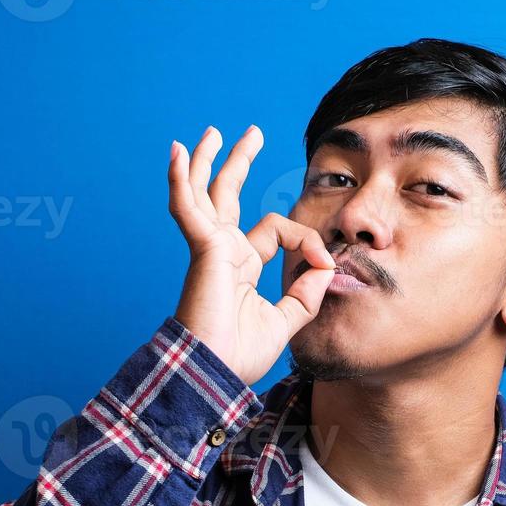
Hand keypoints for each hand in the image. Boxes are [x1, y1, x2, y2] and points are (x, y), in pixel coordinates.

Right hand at [168, 124, 336, 385]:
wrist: (213, 372)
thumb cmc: (239, 355)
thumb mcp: (285, 322)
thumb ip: (305, 295)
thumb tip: (327, 267)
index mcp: (240, 267)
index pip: (275, 232)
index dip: (305, 241)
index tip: (325, 263)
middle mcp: (223, 252)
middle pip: (228, 196)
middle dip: (237, 164)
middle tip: (249, 134)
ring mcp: (209, 248)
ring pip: (205, 192)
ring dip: (207, 160)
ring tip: (211, 133)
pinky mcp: (202, 249)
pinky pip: (188, 206)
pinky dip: (181, 179)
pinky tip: (177, 152)